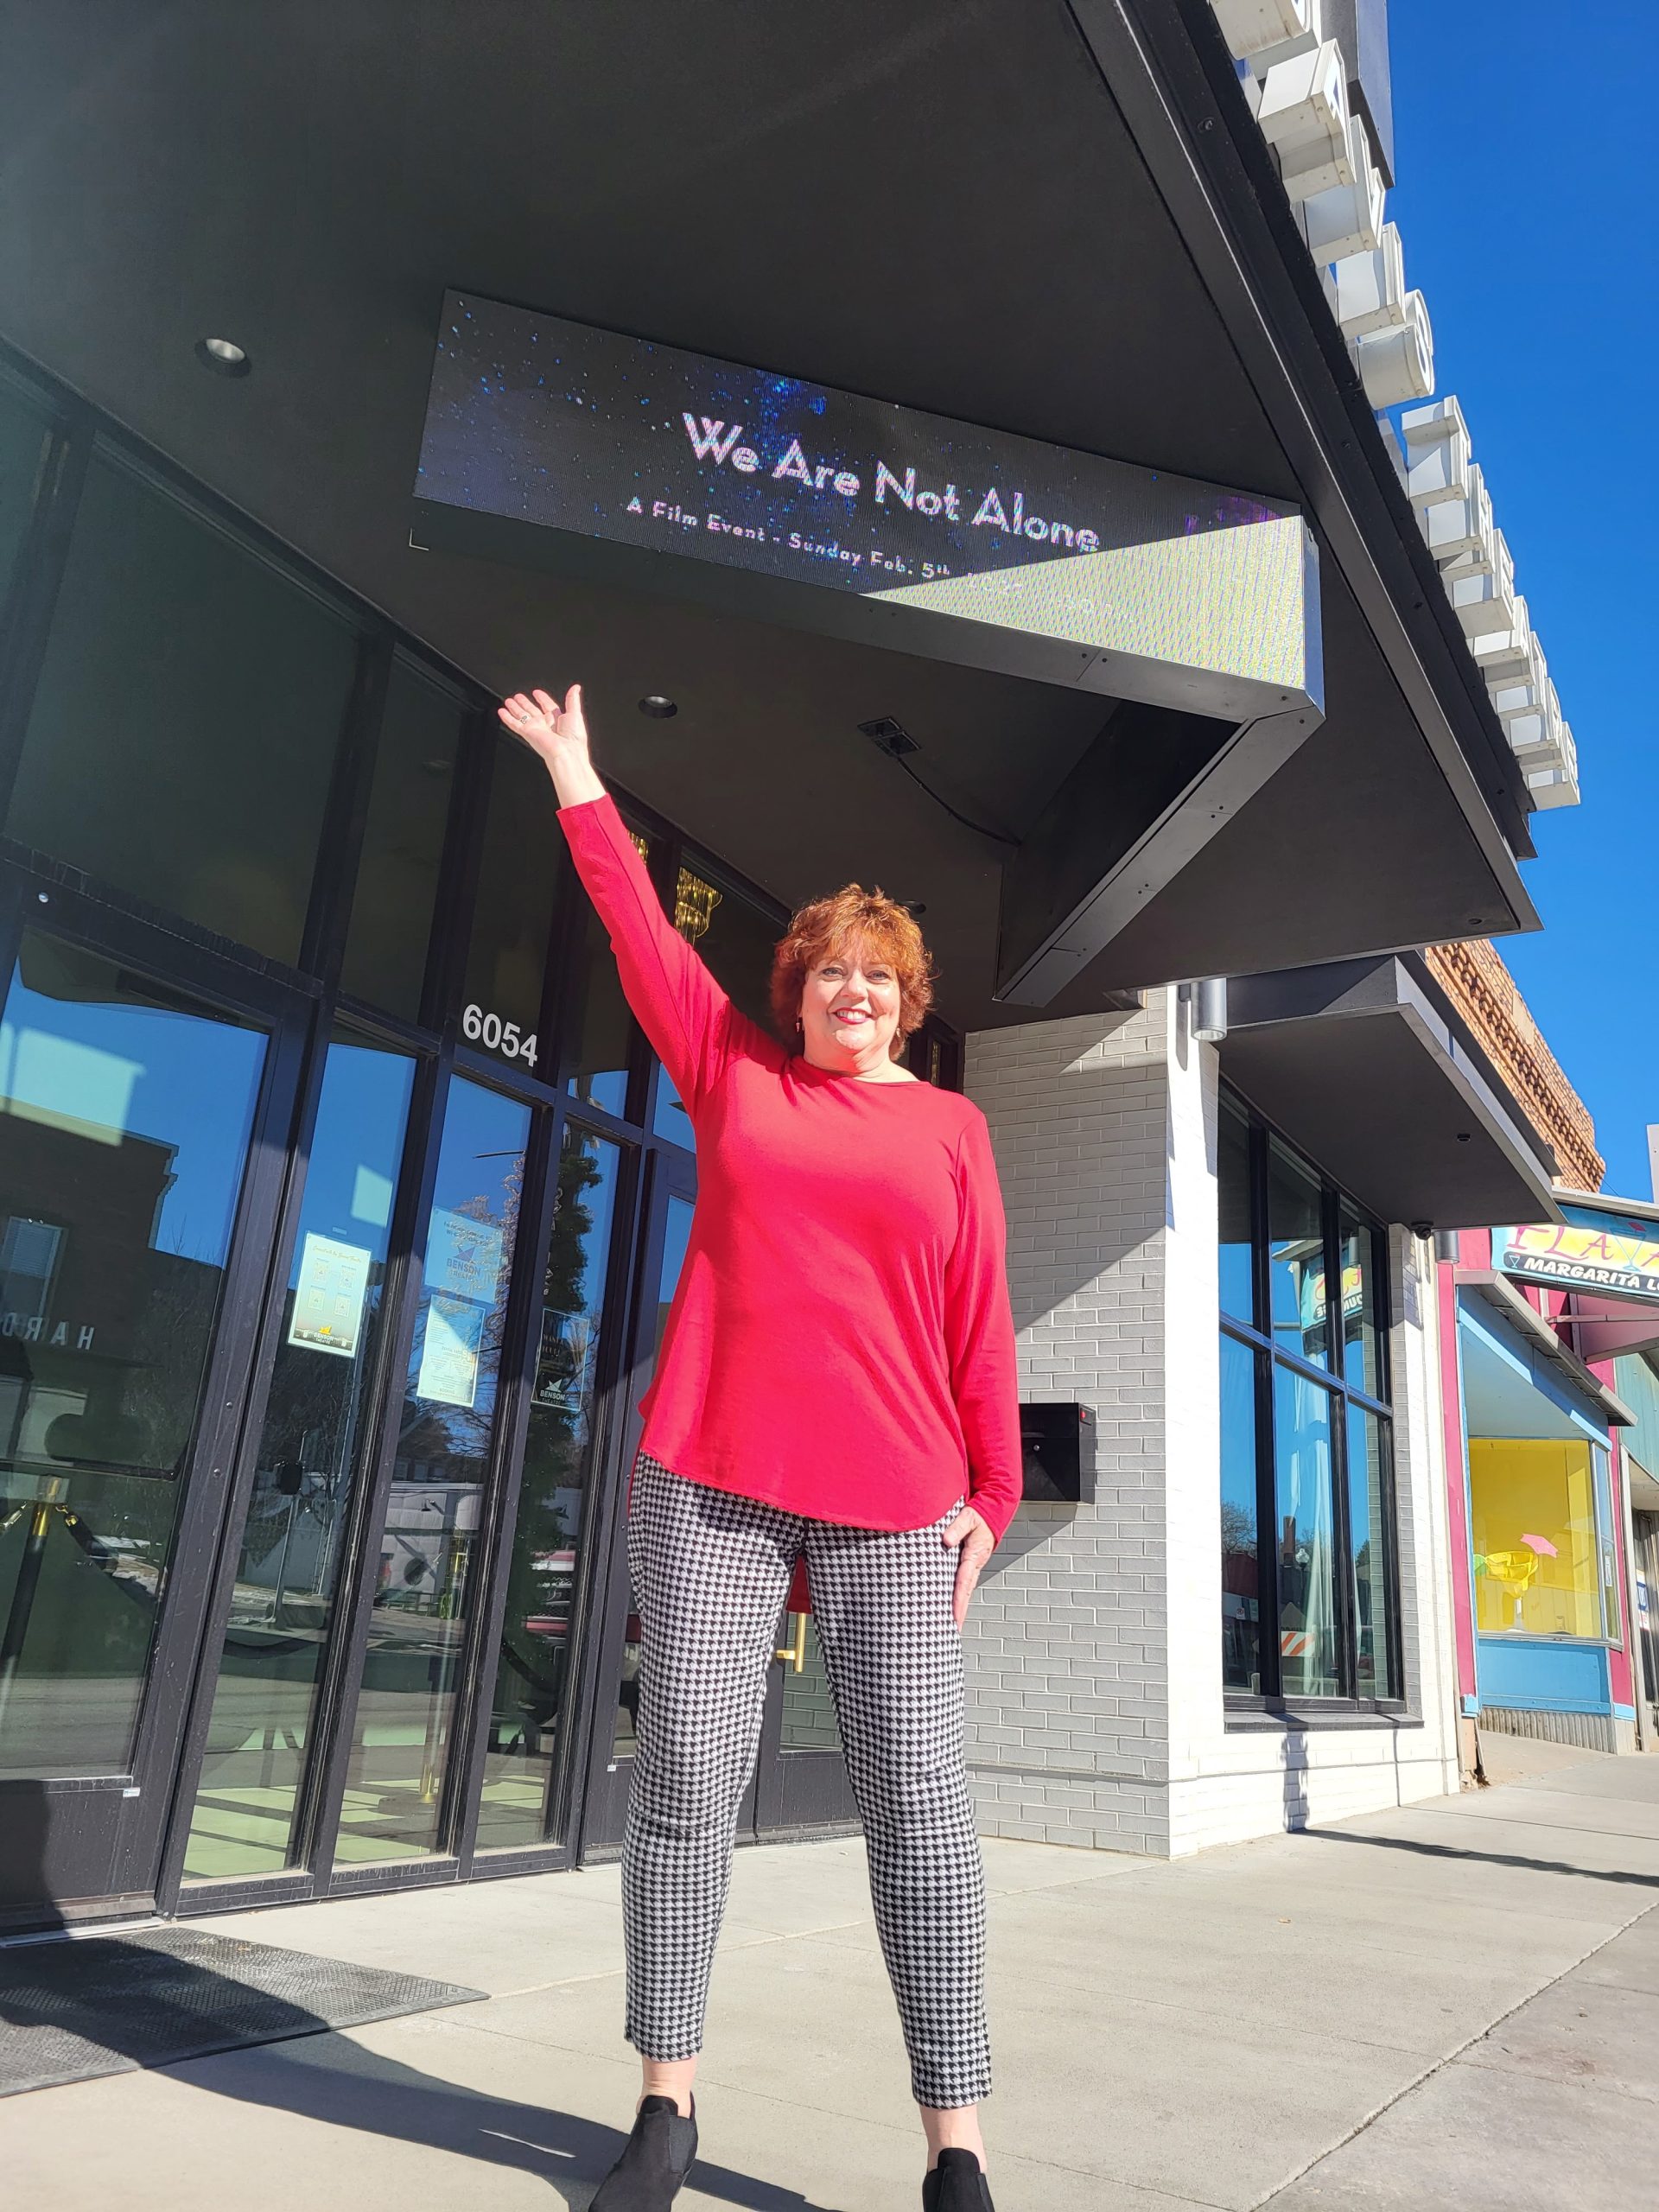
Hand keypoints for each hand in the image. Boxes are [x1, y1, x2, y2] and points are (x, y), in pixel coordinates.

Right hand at [497, 684, 603, 806]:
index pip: (548, 705)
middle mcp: (546, 724)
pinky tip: (502, 712)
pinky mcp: (527, 733)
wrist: (566, 752)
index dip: (542, 698)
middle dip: (525, 703)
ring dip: (515, 708)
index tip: (536, 692)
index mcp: (558, 719)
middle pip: (532, 710)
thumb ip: (573, 700)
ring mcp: (536, 728)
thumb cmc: (573, 737)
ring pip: (522, 716)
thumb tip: (576, 688)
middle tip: (518, 696)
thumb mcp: (575, 713)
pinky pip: (515, 724)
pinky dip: (507, 718)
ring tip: (508, 701)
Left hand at [942, 1505, 994, 1627]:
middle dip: (960, 1612)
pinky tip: (953, 1602)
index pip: (963, 1582)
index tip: (954, 1617)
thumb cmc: (980, 1516)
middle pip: (965, 1592)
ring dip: (959, 1606)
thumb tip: (947, 1541)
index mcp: (974, 1555)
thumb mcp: (968, 1517)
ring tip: (951, 1623)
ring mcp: (974, 1565)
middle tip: (953, 1629)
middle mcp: (975, 1564)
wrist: (993, 1512)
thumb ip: (957, 1528)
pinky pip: (964, 1582)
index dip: (958, 1601)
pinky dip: (959, 1594)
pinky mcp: (970, 1563)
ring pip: (965, 1589)